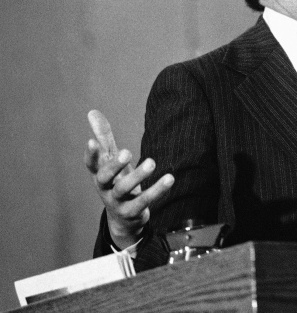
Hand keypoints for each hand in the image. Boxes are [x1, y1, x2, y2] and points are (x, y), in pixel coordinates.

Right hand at [84, 109, 173, 248]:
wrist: (123, 219)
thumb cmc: (117, 182)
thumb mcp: (111, 160)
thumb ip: (105, 138)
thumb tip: (92, 112)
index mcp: (100, 175)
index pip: (91, 165)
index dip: (91, 155)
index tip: (92, 142)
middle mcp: (106, 188)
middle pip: (106, 177)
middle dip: (115, 165)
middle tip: (127, 152)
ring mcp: (117, 202)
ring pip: (125, 189)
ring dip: (138, 175)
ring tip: (152, 162)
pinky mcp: (132, 212)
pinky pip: (144, 201)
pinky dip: (157, 190)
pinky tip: (170, 178)